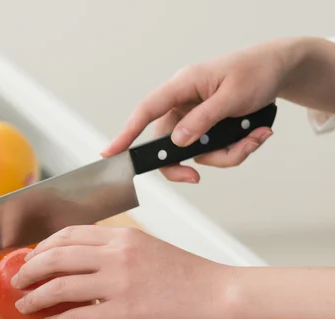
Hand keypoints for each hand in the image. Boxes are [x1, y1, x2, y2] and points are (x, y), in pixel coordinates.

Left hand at [11, 225, 233, 318]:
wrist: (219, 294)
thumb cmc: (188, 275)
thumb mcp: (148, 249)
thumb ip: (116, 251)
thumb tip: (86, 264)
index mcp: (122, 236)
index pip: (69, 234)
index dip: (43, 246)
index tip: (32, 257)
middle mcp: (116, 255)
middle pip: (56, 256)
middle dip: (29, 269)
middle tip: (17, 280)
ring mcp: (119, 284)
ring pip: (59, 287)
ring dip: (34, 297)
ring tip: (23, 305)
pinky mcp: (124, 314)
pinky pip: (77, 318)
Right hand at [101, 39, 302, 182]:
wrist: (278, 70)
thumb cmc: (255, 72)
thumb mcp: (233, 95)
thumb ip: (204, 119)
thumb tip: (178, 142)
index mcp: (183, 86)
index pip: (146, 111)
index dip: (126, 134)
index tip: (109, 153)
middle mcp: (183, 104)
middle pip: (167, 145)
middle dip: (186, 164)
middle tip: (196, 178)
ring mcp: (195, 119)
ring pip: (195, 154)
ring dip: (227, 154)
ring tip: (256, 137)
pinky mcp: (208, 130)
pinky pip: (214, 152)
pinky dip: (236, 150)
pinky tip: (257, 135)